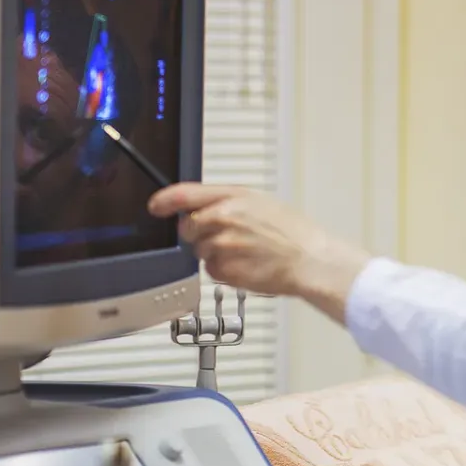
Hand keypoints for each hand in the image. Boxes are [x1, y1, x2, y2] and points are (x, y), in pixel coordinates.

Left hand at [147, 184, 372, 321]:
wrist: (310, 261)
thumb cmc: (294, 234)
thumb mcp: (262, 202)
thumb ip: (228, 202)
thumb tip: (203, 207)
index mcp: (232, 197)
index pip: (185, 194)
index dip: (165, 200)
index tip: (155, 206)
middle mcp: (222, 218)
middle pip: (188, 226)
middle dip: (200, 233)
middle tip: (227, 237)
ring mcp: (220, 245)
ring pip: (199, 250)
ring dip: (214, 253)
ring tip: (244, 253)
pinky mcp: (222, 269)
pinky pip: (210, 270)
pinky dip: (223, 270)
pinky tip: (245, 266)